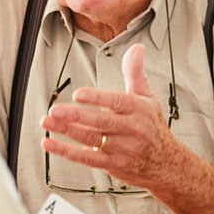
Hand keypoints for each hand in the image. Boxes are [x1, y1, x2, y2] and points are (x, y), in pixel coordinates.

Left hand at [40, 44, 186, 190]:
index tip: (78, 94)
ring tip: (48, 121)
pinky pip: (87, 159)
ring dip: (67, 131)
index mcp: (137, 110)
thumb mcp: (148, 98)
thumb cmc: (152, 128)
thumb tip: (136, 49)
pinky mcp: (111, 164)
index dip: (97, 98)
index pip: (117, 102)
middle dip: (76, 116)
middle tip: (55, 109)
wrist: (166, 164)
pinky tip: (50, 143)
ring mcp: (120, 149)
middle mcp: (129, 129)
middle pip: (101, 122)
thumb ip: (135, 74)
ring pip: (91, 139)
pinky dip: (67, 152)